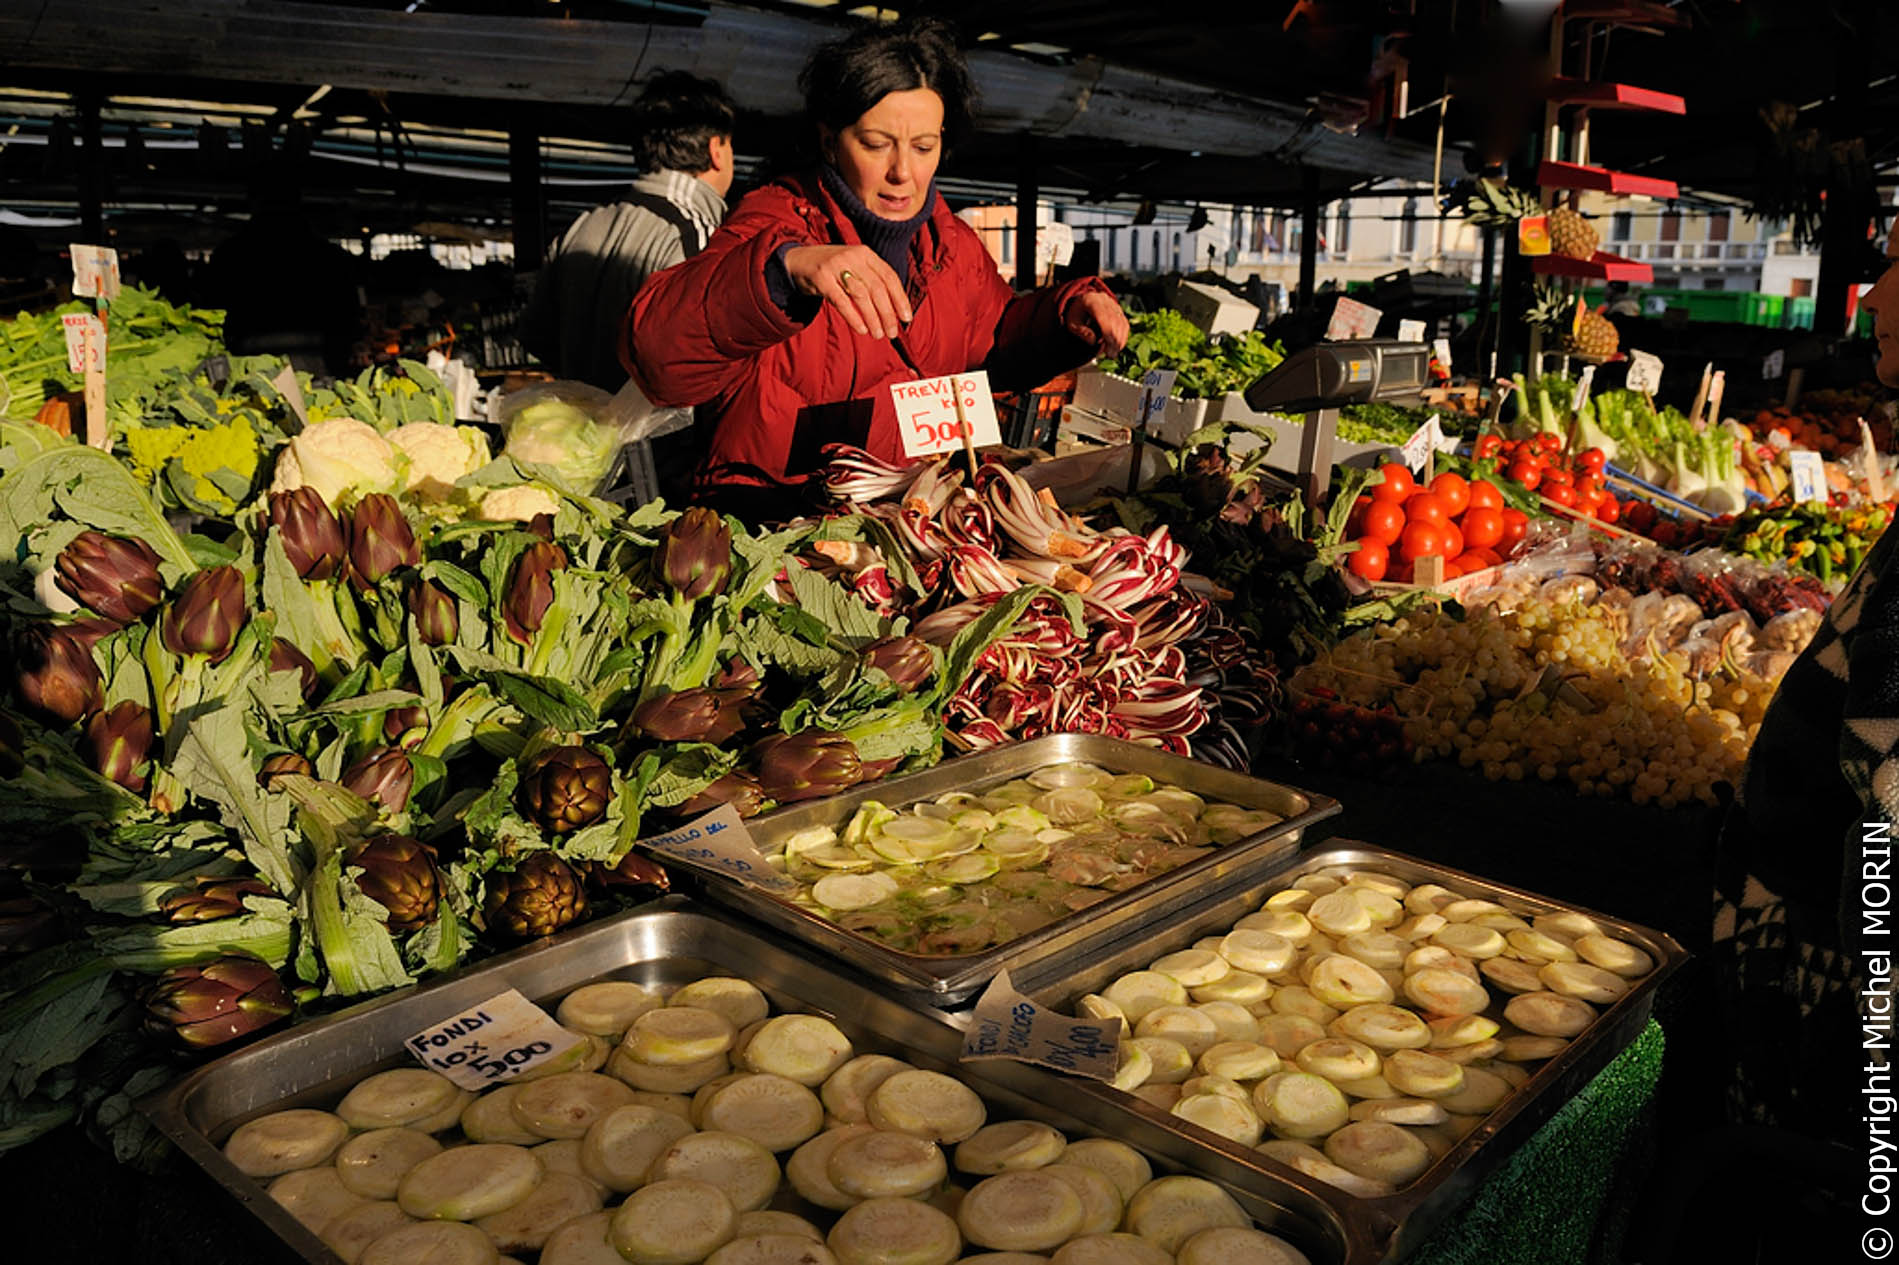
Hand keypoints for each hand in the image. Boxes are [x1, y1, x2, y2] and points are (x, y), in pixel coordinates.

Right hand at [782, 244, 911, 339]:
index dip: (900, 299)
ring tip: (879, 334)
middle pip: (877, 288)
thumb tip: (896, 310)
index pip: (889, 277)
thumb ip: (873, 282)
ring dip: (873, 318)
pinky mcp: (821, 277)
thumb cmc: (834, 270)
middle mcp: (853, 256)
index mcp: (866, 254)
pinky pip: (841, 301)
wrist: (800, 260)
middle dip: (888, 313)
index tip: (907, 318)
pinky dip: (853, 317)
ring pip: (861, 295)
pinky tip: (861, 330)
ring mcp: (836, 266)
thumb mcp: (855, 267)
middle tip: (892, 333)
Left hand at [1062, 289, 1129, 357]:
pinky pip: (1125, 324)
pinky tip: (1118, 347)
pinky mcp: (1119, 311)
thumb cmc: (1077, 314)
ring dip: (1119, 340)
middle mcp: (1105, 301)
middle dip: (1114, 340)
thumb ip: (1081, 332)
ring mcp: (1114, 305)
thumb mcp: (1072, 323)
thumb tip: (1093, 342)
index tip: (1106, 349)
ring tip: (1113, 353)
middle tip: (1110, 355)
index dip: (1107, 334)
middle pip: (1115, 321)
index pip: (1104, 317)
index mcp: (1092, 301)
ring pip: (1122, 323)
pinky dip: (1123, 337)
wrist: (1082, 303)